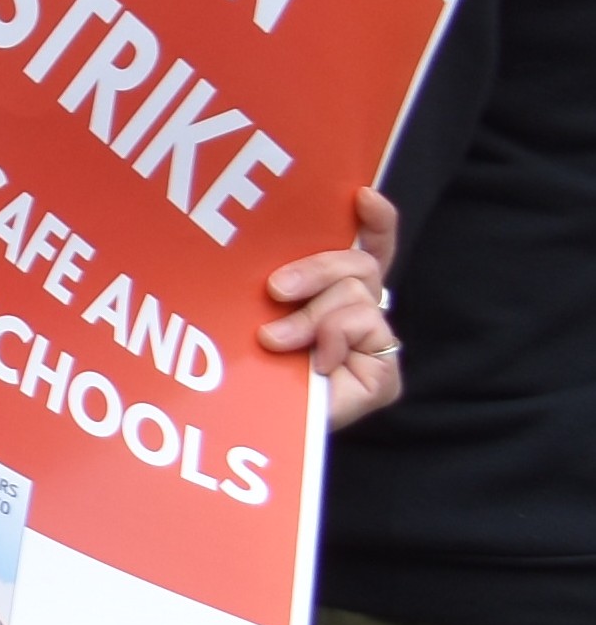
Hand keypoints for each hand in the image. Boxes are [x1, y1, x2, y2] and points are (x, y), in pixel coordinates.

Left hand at [267, 186, 404, 430]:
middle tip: (275, 289)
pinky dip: (334, 340)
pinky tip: (316, 362)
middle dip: (316, 270)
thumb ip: (270, 281)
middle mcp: (360, 310)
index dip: (376, 220)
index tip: (362, 196)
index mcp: (332, 289)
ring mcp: (375, 343)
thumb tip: (270, 263)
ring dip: (311, 317)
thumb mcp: (248, 309)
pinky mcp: (384, 374)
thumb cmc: (241, 363)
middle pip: (359, 263)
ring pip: (358, 295)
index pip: (369, 244)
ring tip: (275, 340)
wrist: (248, 428)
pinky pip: (368, 330)